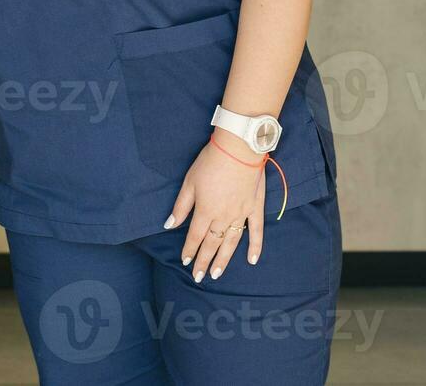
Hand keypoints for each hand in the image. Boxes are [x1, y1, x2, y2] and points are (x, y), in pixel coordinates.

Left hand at [164, 130, 265, 281]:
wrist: (238, 149)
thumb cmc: (210, 163)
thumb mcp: (189, 182)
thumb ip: (181, 206)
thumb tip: (170, 225)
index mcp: (205, 211)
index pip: (195, 237)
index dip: (189, 251)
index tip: (186, 262)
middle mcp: (223, 217)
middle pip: (212, 244)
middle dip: (204, 261)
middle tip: (199, 276)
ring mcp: (241, 214)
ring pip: (231, 243)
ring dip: (223, 260)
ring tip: (217, 274)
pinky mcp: (254, 208)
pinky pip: (256, 231)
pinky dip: (255, 247)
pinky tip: (251, 260)